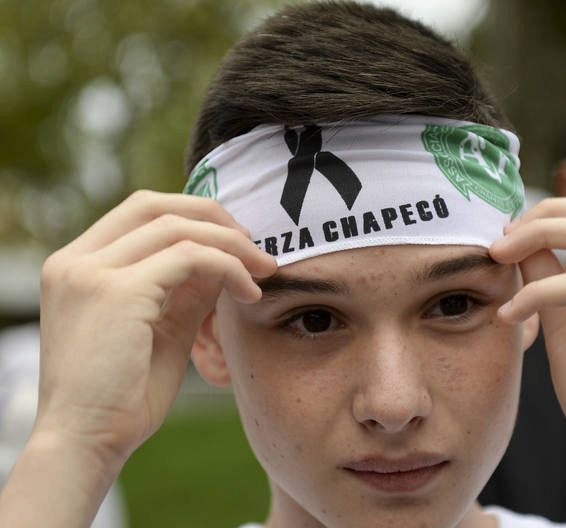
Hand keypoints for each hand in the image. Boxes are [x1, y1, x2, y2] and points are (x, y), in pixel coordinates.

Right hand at [34, 190, 275, 465]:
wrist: (87, 441)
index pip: (139, 212)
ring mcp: (91, 272)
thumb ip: (185, 289)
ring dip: (232, 244)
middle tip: (255, 247)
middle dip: (214, 218)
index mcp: (75, 265)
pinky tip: (251, 292)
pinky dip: (229, 267)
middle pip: (155, 206)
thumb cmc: (123, 395)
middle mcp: (75, 260)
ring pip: (177, 228)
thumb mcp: (159, 328)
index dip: (194, 217)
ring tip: (264, 270)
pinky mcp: (118, 290)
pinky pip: (190, 257)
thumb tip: (226, 260)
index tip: (235, 241)